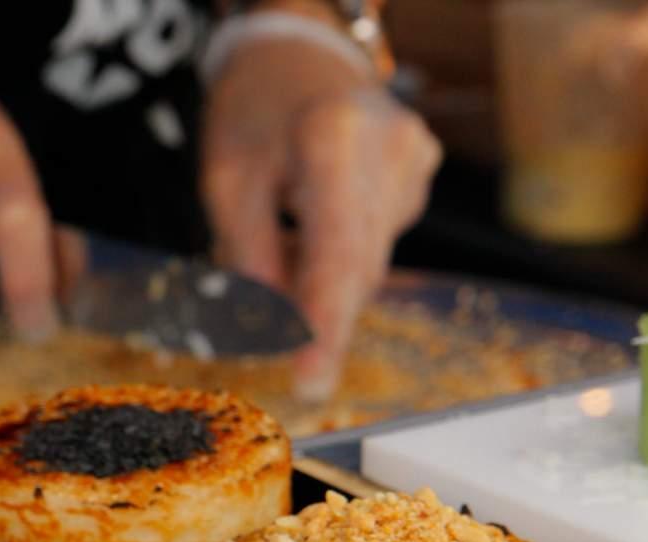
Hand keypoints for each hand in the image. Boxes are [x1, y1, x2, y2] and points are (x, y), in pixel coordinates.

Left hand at [202, 31, 440, 399]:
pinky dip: (341, 249)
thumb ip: (249, 254)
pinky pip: (378, 240)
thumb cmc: (254, 112)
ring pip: (368, 262)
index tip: (309, 383)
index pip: (336, 256)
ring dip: (322, 274)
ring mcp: (414, 161)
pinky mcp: (420, 172)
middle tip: (281, 344)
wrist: (298, 52)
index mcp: (334, 141)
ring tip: (284, 229)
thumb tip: (272, 327)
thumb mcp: (227, 180)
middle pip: (357, 268)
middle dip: (315, 310)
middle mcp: (390, 150)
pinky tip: (315, 215)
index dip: (324, 327)